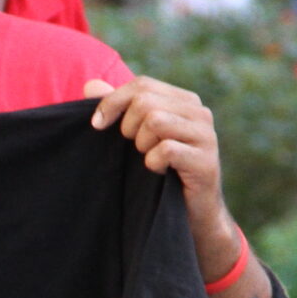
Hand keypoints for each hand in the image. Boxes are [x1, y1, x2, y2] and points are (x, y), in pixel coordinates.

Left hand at [85, 77, 239, 273]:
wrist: (192, 213)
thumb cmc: (161, 170)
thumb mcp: (136, 136)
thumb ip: (117, 108)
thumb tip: (90, 84)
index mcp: (184, 101)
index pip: (142, 85)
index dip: (113, 101)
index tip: (96, 125)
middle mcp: (199, 112)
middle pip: (146, 101)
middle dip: (128, 127)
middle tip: (132, 148)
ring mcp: (206, 136)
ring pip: (155, 121)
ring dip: (141, 144)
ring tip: (148, 158)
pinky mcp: (206, 161)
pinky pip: (166, 150)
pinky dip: (153, 163)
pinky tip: (158, 172)